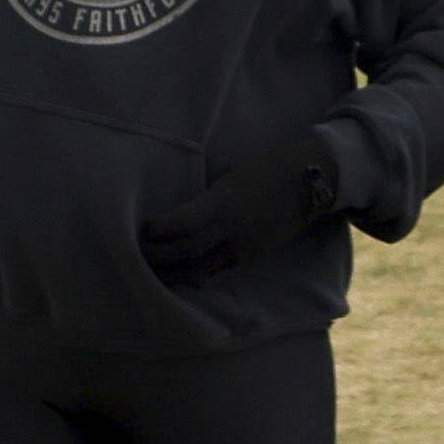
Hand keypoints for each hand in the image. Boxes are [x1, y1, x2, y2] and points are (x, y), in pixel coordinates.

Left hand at [144, 136, 342, 274]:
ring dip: (173, 273)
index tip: (143, 228)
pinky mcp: (251, 255)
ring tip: (150, 271)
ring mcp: (243, 246)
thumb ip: (206, 200)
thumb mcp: (231, 178)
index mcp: (225, 202)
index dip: (162, 229)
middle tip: (134, 253)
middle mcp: (233, 229)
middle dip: (158, 256)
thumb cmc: (265, 168)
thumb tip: (176, 216)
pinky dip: (197, 274)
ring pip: (201, 269)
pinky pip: (218, 270)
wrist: (308, 180)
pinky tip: (179, 275)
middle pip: (188, 251)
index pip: (187, 222)